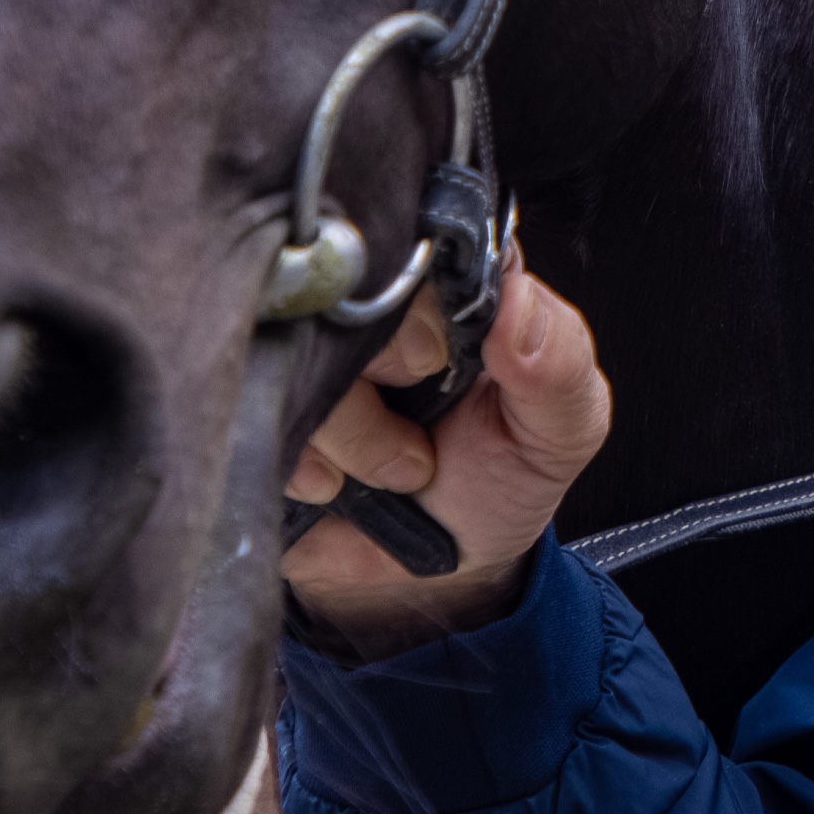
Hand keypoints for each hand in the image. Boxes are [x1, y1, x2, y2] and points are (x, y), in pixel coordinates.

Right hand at [277, 266, 611, 658]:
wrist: (418, 581)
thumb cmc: (493, 485)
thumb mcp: (558, 432)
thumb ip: (561, 364)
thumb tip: (520, 300)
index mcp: (451, 286)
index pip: (422, 232)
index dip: (424, 297)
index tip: (437, 358)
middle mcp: (375, 302)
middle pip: (348, 282)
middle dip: (385, 367)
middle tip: (421, 437)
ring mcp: (309, 348)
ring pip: (298, 348)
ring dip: (350, 434)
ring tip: (392, 474)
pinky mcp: (260, 398)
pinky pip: (252, 403)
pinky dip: (299, 459)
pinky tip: (335, 488)